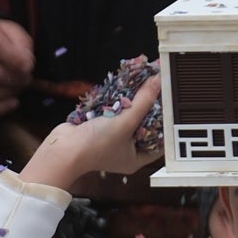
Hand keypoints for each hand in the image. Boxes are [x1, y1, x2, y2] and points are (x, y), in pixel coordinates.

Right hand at [20, 77, 161, 193]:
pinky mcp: (101, 127)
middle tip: (163, 87)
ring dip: (136, 99)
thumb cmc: (95, 145)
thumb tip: (158, 80)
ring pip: (130, 115)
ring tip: (148, 80)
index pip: (161, 141)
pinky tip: (129, 84)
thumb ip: (143, 101)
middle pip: (146, 124)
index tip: (175, 106)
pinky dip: (121, 99)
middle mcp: (127, 149)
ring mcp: (113, 137)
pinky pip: (116, 111)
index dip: (169, 124)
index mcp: (137, 158)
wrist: (62, 149)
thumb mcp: (125, 122)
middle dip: (152, 106)